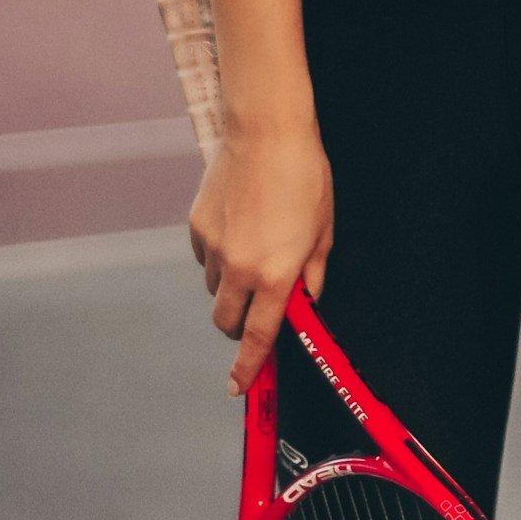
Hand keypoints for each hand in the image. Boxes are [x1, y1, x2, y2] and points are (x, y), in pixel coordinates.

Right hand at [188, 122, 333, 395]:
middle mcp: (239, 268)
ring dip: (231, 287)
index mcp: (275, 275)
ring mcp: (213, 248)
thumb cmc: (304, 178)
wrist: (267, 132)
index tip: (238, 387)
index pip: (258, 337)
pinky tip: (238, 229)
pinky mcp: (197, 227)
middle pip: (227, 322)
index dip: (247, 367)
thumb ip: (312, 275)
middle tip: (257, 309)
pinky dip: (218, 257)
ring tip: (254, 250)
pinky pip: (204, 259)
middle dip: (239, 326)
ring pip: (215, 290)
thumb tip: (305, 301)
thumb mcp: (323, 231)